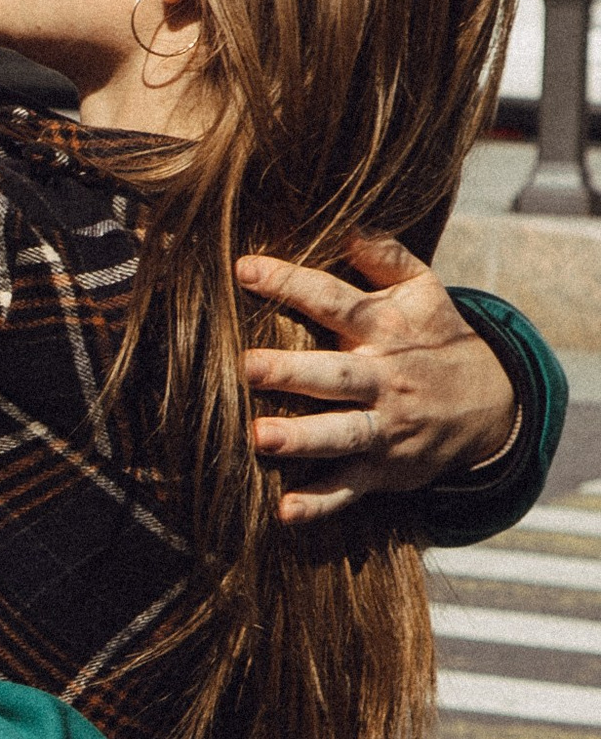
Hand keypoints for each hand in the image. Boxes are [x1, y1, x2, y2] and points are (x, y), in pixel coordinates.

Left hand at [235, 233, 520, 523]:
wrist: (493, 404)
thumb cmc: (439, 339)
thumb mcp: (426, 290)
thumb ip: (386, 256)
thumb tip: (349, 227)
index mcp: (385, 329)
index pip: (334, 300)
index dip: (290, 283)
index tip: (244, 268)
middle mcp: (383, 378)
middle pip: (334, 375)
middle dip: (292, 370)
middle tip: (248, 365)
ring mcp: (385, 426)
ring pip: (341, 434)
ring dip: (302, 438)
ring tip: (261, 438)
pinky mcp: (385, 468)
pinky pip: (350, 488)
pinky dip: (320, 503)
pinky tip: (285, 511)